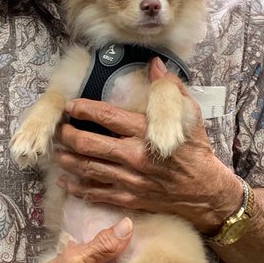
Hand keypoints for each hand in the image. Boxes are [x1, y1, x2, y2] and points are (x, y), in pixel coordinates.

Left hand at [55, 58, 241, 233]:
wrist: (205, 191)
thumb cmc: (196, 151)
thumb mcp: (190, 114)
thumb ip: (171, 88)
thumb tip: (155, 64)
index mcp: (145, 132)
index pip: (106, 116)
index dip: (83, 109)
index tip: (70, 106)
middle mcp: (133, 156)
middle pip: (88, 143)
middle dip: (68, 135)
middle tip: (60, 130)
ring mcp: (129, 179)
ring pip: (87, 168)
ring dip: (68, 159)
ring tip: (58, 152)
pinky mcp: (129, 198)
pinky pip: (96, 193)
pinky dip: (77, 187)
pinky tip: (65, 181)